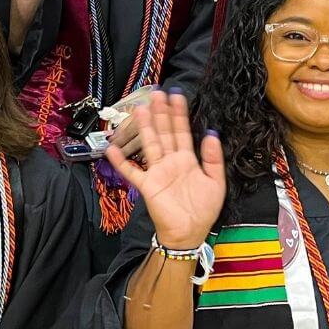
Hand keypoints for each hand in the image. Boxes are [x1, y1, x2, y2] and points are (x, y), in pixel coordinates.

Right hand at [103, 90, 225, 249]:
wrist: (189, 234)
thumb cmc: (203, 210)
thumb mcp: (216, 183)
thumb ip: (213, 158)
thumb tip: (211, 133)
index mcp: (187, 160)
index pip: (182, 132)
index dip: (179, 114)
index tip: (177, 96)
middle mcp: (171, 162)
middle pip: (164, 133)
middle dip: (161, 114)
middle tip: (157, 94)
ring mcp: (157, 172)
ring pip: (150, 145)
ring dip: (145, 128)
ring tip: (140, 110)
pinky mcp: (147, 185)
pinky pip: (132, 171)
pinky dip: (121, 161)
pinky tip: (112, 149)